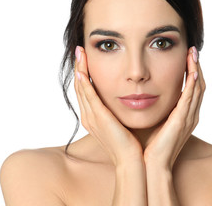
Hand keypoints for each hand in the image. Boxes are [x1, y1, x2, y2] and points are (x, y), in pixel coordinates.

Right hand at [74, 46, 142, 165]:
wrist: (131, 160)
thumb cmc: (130, 143)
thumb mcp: (121, 123)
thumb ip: (118, 111)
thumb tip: (126, 98)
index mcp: (94, 118)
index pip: (86, 91)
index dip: (84, 75)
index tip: (85, 59)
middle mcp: (89, 117)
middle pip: (80, 88)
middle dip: (79, 68)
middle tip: (79, 51)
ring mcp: (92, 118)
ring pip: (82, 89)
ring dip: (80, 70)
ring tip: (80, 54)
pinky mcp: (99, 118)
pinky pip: (89, 97)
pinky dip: (84, 84)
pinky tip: (83, 72)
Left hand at [143, 46, 205, 169]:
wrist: (153, 165)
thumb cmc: (152, 146)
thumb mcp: (157, 123)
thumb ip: (158, 110)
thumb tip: (148, 95)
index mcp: (185, 116)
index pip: (192, 89)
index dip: (192, 72)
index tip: (187, 57)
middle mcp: (191, 115)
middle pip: (199, 85)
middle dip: (196, 67)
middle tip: (193, 50)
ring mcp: (188, 118)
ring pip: (197, 88)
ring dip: (196, 70)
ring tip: (193, 54)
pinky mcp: (182, 121)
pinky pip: (190, 98)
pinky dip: (192, 84)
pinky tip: (192, 70)